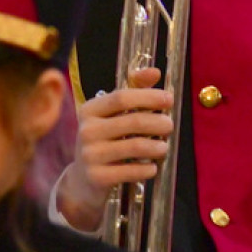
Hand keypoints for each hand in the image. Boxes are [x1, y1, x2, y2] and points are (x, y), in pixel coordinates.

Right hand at [56, 66, 173, 230]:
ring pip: (135, 146)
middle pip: (132, 121)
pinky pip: (131, 171)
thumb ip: (133, 91)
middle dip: (157, 122)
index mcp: (90, 110)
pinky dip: (147, 168)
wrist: (82, 180)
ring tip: (164, 147)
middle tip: (170, 125)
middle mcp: (87, 130)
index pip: (122, 97)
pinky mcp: (97, 177)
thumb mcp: (111, 115)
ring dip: (156, 146)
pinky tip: (152, 166)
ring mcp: (90, 154)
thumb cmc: (103, 141)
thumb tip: (155, 72)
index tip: (169, 99)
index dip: (148, 96)